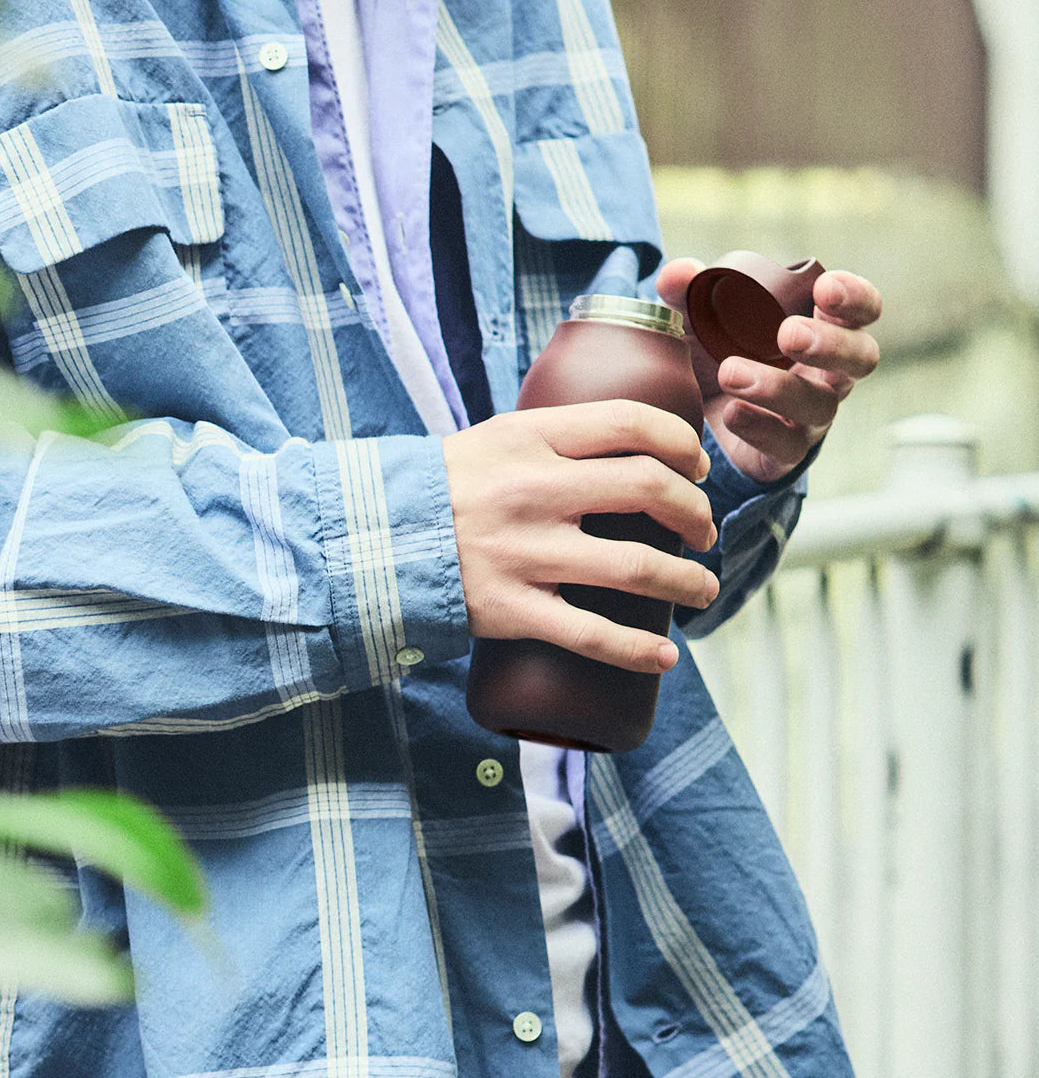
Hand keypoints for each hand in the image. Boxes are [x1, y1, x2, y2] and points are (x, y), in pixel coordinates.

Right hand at [442, 400, 719, 673]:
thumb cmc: (450, 486)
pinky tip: (665, 656)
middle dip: (696, 512)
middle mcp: (533, 490)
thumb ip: (558, 439)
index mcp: (532, 438)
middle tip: (702, 530)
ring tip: (703, 588)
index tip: (696, 468)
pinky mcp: (512, 609)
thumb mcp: (498, 439)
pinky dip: (638, 651)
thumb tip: (632, 443)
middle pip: (649, 488)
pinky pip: (591, 635)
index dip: (682, 445)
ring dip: (688, 580)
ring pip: (636, 567)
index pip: (631, 423)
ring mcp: (525, 553)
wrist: (376, 539)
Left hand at [657, 258, 881, 482]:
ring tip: (731, 372)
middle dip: (831, 344)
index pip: (861, 310)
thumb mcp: (697, 319)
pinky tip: (731, 413)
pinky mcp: (785, 452)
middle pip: (861, 358)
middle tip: (788, 334)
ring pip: (820, 405)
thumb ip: (688, 292)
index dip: (856, 298)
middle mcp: (827, 372)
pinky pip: (787, 445)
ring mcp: (810, 416)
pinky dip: (760, 428)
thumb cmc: (713, 353)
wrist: (693, 417)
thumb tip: (681, 272)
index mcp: (820, 328)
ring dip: (778, 388)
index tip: (825, 288)